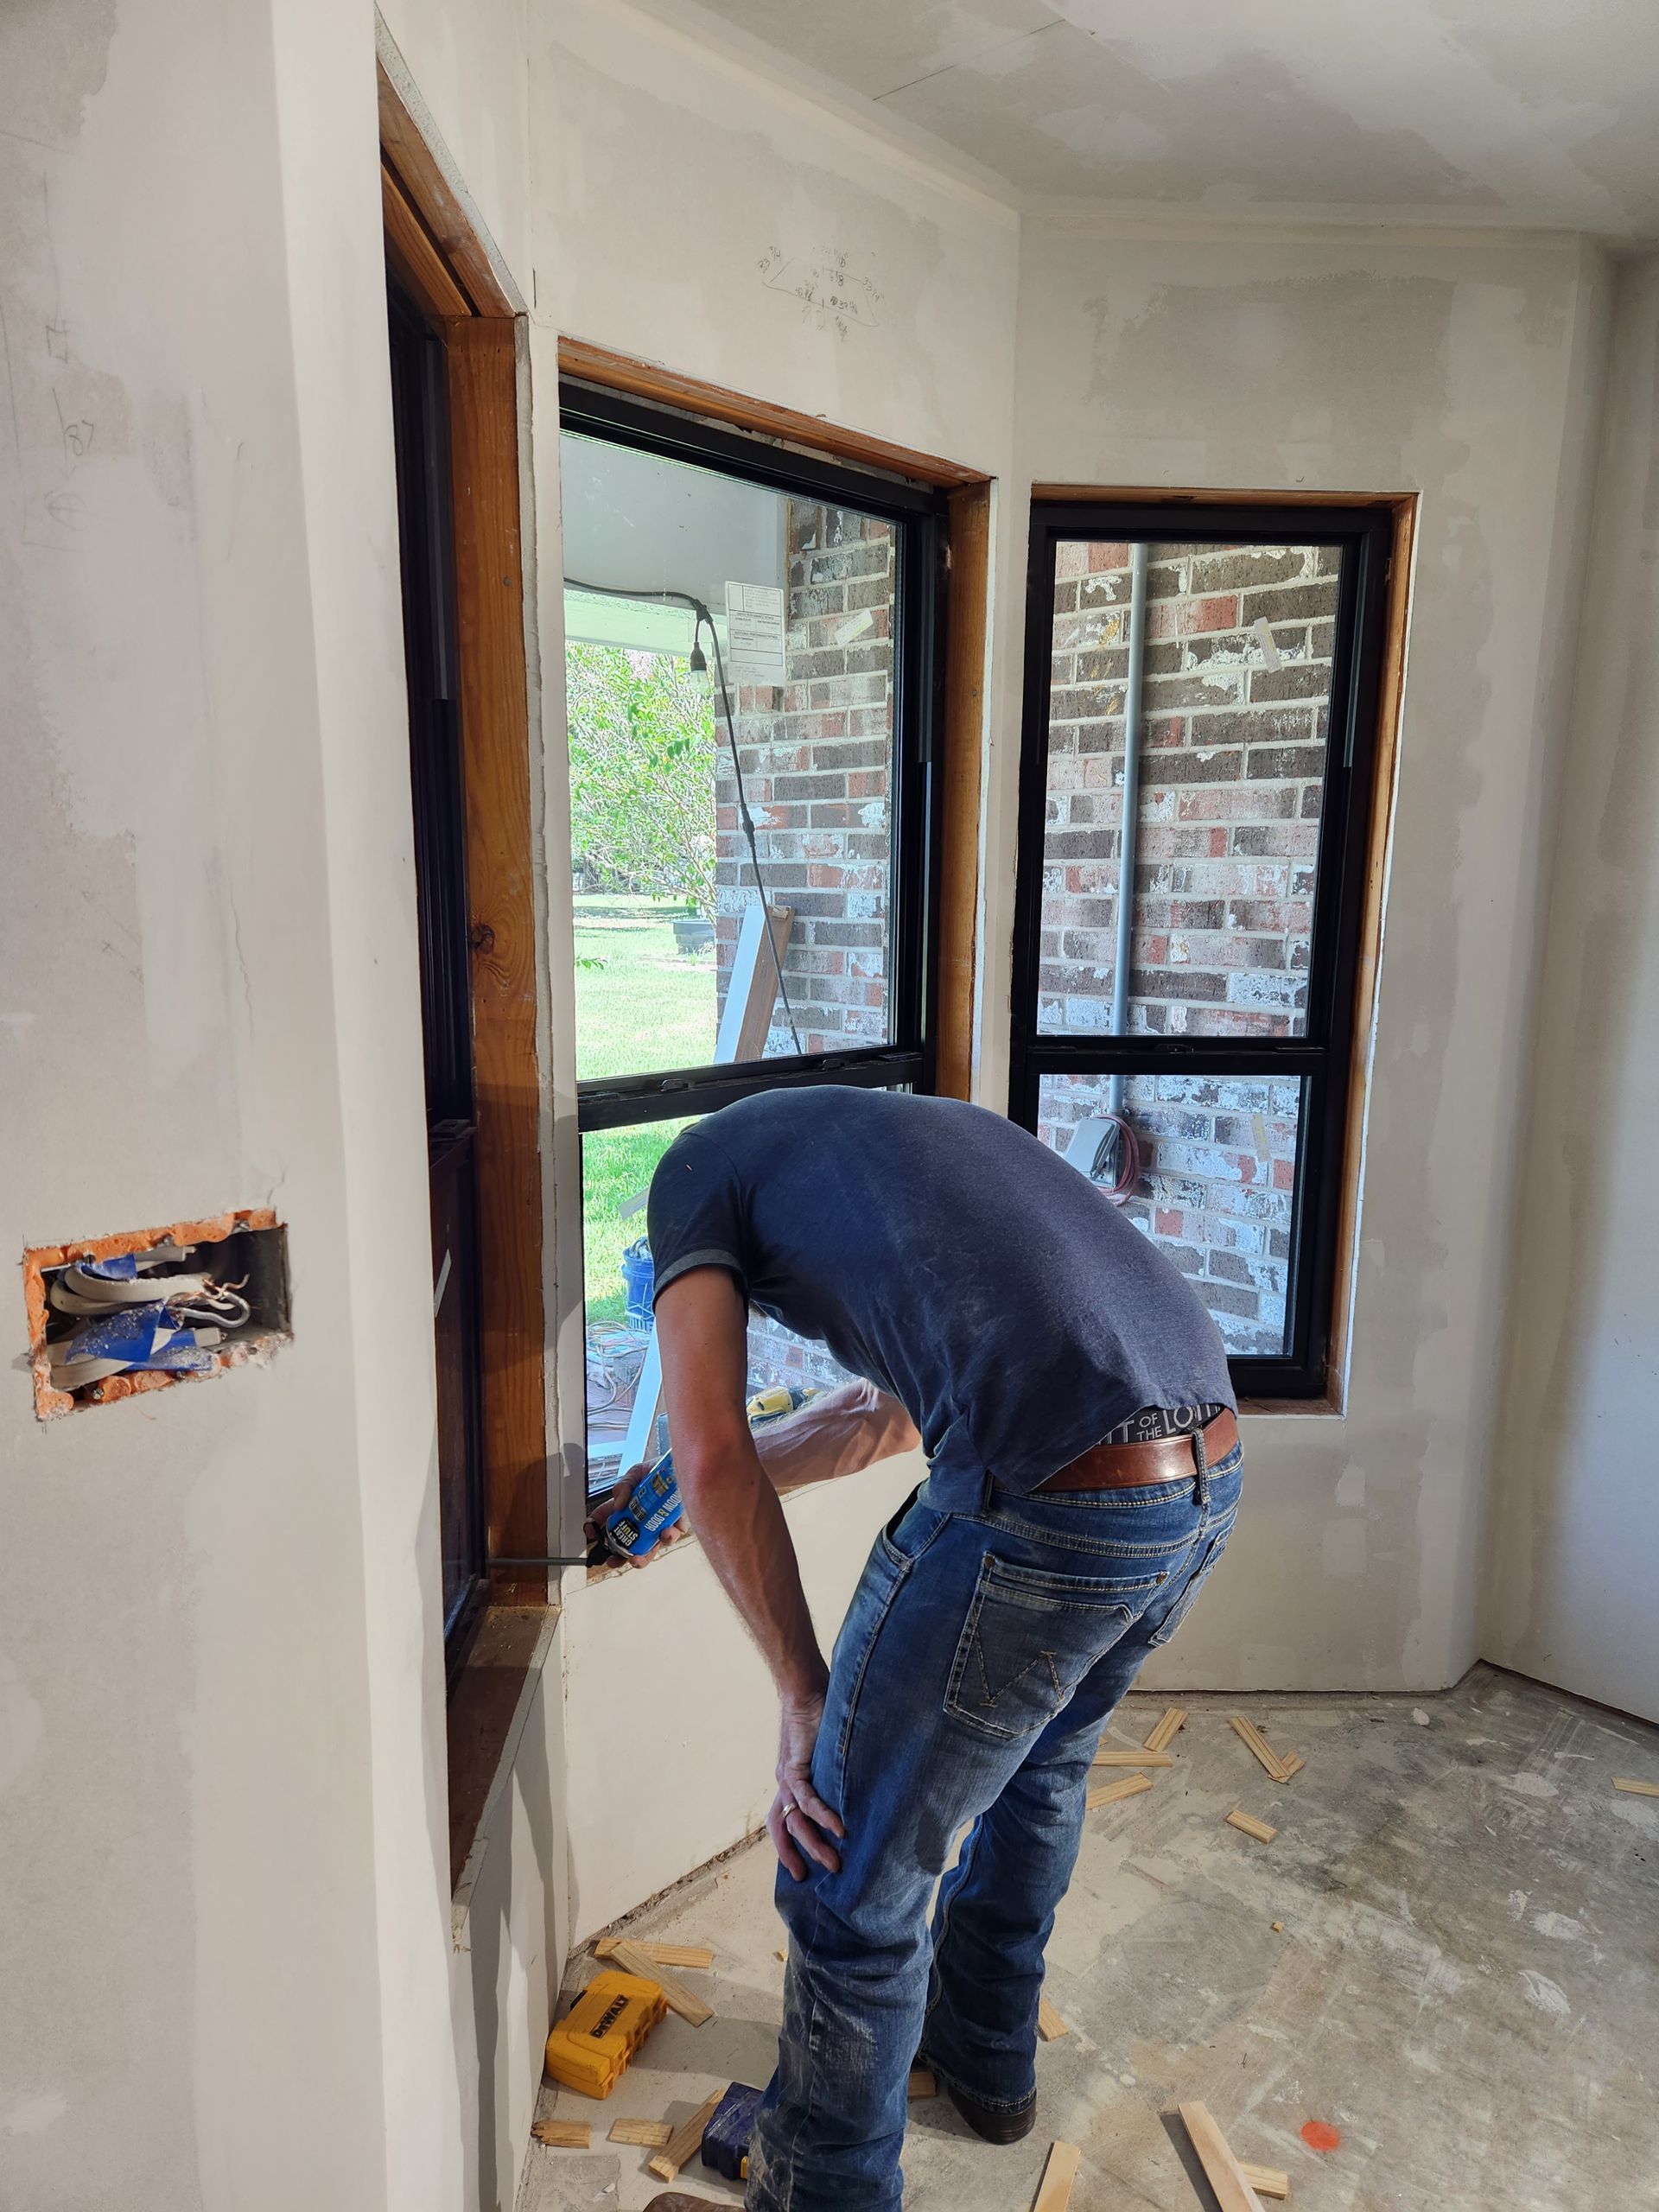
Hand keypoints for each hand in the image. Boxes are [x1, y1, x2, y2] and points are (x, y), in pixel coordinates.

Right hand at [582, 1461, 690, 1568]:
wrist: (680, 1465)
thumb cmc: (659, 1470)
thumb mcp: (636, 1473)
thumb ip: (623, 1486)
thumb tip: (618, 1503)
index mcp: (628, 1508)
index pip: (608, 1520)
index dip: (596, 1528)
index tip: (591, 1532)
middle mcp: (643, 1521)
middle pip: (628, 1544)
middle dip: (619, 1556)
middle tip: (613, 1559)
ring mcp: (659, 1525)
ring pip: (649, 1548)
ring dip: (642, 1556)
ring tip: (636, 1557)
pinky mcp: (677, 1526)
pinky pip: (672, 1537)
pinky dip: (667, 1538)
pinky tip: (664, 1533)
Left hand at [767, 1694, 844, 1880]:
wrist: (805, 1689)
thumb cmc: (819, 1717)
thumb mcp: (825, 1753)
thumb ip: (834, 1772)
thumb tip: (858, 1787)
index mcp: (790, 1783)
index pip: (783, 1822)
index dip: (788, 1846)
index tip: (801, 1870)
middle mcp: (785, 1785)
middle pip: (783, 1829)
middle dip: (795, 1856)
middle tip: (812, 1877)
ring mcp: (788, 1777)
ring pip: (796, 1821)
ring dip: (814, 1844)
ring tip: (834, 1862)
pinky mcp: (796, 1766)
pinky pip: (808, 1799)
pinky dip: (823, 1816)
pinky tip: (838, 1829)